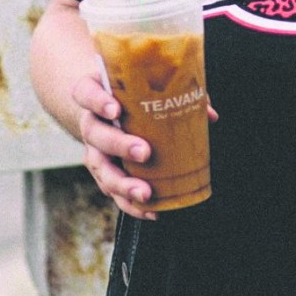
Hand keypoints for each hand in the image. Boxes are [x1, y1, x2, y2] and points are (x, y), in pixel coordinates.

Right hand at [71, 74, 218, 219]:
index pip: (87, 93)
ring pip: (100, 168)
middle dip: (119, 145)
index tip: (116, 109)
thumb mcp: (147, 85)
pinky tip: (151, 210)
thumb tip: (209, 115)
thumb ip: (177, 93)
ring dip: (122, 183)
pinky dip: (130, 203)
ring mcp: (93, 149)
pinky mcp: (103, 172)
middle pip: (95, 134)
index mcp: (95, 93)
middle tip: (144, 152)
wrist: (104, 107)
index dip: (98, 102)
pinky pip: (111, 190)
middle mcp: (90, 122)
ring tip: (145, 193)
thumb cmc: (131, 93)